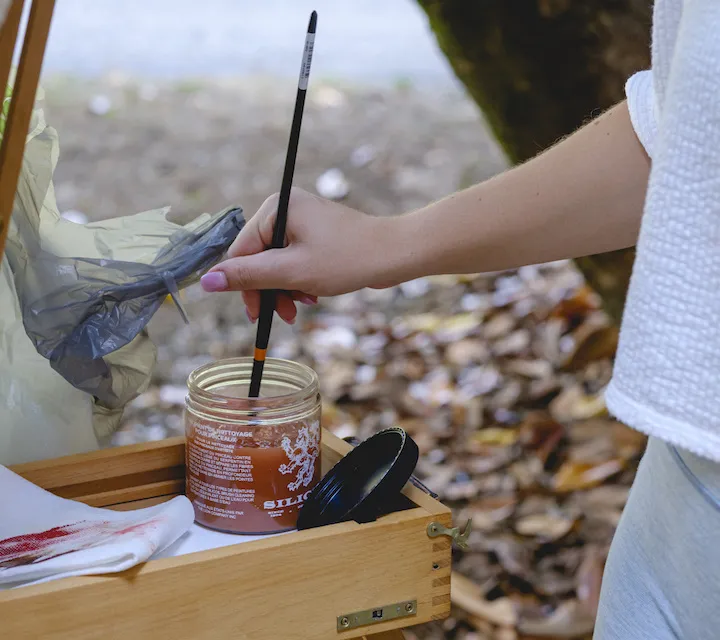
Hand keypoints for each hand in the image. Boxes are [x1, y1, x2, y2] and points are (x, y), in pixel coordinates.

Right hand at [201, 188, 397, 323]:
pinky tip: (312, 296)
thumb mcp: (292, 272)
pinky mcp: (315, 234)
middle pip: (258, 257)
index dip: (244, 285)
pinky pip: (294, 260)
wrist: (395, 254)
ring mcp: (302, 221)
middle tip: (282, 315)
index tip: (257, 314)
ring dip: (284, 289)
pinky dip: (299, 281)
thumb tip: (206, 281)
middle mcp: (286, 208)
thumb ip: (248, 276)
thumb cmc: (347, 258)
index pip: (241, 251)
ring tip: (301, 308)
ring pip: (276, 262)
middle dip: (269, 289)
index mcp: (276, 207)